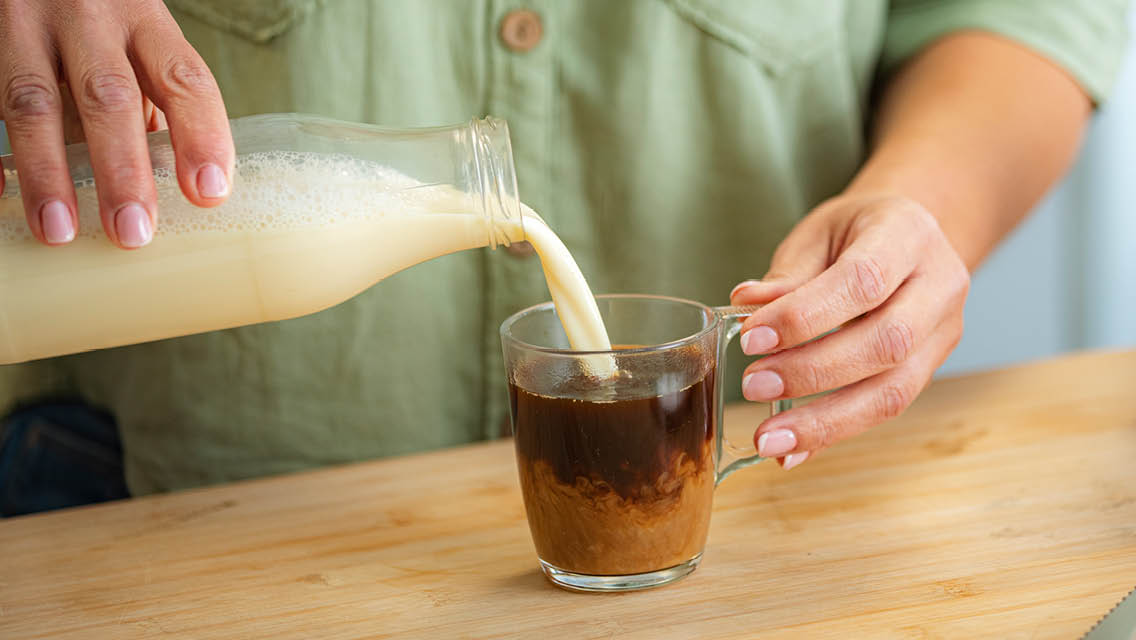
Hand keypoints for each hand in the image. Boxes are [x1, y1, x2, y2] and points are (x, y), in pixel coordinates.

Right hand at [0, 0, 232, 248]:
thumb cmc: (99, 22)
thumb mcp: (135, 44)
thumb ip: (150, 101)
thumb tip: (176, 184)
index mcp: (145, 22)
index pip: (184, 78)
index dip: (201, 135)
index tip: (209, 192)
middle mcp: (88, 19)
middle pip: (108, 96)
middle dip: (121, 170)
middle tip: (133, 232)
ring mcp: (26, 25)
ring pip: (32, 100)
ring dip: (47, 172)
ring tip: (59, 231)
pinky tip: (2, 195)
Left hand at [729, 192, 969, 469]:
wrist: (911, 234)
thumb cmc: (856, 232)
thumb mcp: (819, 234)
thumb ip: (787, 275)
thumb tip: (745, 305)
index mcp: (908, 235)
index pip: (862, 281)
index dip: (806, 316)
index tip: (751, 339)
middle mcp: (940, 286)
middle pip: (886, 342)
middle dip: (812, 372)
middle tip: (752, 385)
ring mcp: (943, 333)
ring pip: (894, 390)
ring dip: (825, 421)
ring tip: (769, 438)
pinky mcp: (930, 369)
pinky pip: (886, 409)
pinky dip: (834, 433)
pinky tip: (793, 451)